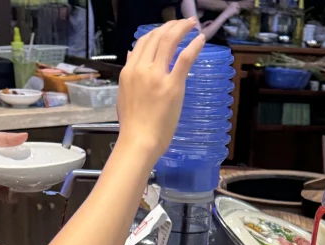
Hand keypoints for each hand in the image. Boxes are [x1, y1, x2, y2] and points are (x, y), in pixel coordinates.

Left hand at [0, 131, 29, 201]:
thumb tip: (26, 136)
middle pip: (19, 186)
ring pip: (8, 194)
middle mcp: (1, 178)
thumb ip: (5, 140)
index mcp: (4, 164)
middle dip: (27, 187)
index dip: (32, 171)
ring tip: (17, 187)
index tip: (42, 170)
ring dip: (14, 191)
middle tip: (34, 183)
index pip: (22, 170)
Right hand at [116, 19, 204, 163]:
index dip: (157, 31)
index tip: (167, 30)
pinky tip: (200, 39)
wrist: (138, 141)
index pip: (143, 42)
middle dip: (171, 25)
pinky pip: (184, 58)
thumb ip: (130, 72)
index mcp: (129, 71)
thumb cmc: (132, 125)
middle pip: (157, 37)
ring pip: (169, 41)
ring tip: (192, 24)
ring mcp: (157, 76)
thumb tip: (131, 53)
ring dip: (182, 28)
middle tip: (183, 23)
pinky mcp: (173, 86)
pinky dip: (193, 45)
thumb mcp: (124, 93)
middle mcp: (142, 69)